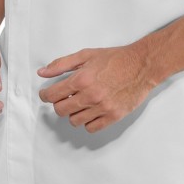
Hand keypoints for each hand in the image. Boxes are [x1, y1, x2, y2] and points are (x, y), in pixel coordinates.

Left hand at [37, 45, 155, 133]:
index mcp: (82, 79)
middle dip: (59, 104)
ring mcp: (102, 108)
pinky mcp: (113, 116)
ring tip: (80, 102)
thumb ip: (62, 64)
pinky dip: (87, 121)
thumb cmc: (115, 59)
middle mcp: (90, 96)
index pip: (52, 95)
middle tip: (65, 97)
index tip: (46, 94)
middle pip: (61, 110)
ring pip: (74, 121)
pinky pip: (91, 128)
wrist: (141, 65)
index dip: (45, 95)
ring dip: (73, 113)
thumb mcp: (86, 55)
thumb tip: (42, 72)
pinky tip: (91, 111)